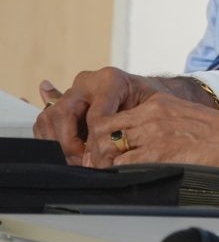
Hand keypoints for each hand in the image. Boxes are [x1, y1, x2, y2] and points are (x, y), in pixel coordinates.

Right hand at [33, 67, 158, 163]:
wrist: (144, 94)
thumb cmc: (150, 101)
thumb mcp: (152, 108)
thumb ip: (131, 123)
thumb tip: (110, 145)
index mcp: (110, 80)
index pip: (94, 114)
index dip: (95, 139)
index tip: (100, 155)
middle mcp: (86, 82)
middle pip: (61, 114)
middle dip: (68, 143)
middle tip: (82, 161)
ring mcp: (72, 92)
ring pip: (48, 119)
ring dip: (57, 144)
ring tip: (77, 159)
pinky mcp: (61, 103)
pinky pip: (44, 123)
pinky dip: (51, 141)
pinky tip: (68, 151)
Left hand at [82, 93, 218, 169]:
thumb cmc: (218, 132)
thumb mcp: (183, 113)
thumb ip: (159, 121)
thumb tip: (139, 140)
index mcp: (156, 103)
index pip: (111, 116)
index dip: (101, 134)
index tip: (104, 148)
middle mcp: (150, 116)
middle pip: (103, 130)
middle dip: (97, 149)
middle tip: (101, 164)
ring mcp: (153, 136)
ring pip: (107, 149)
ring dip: (105, 164)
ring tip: (112, 173)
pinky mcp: (159, 156)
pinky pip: (124, 166)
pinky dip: (119, 174)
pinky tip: (127, 178)